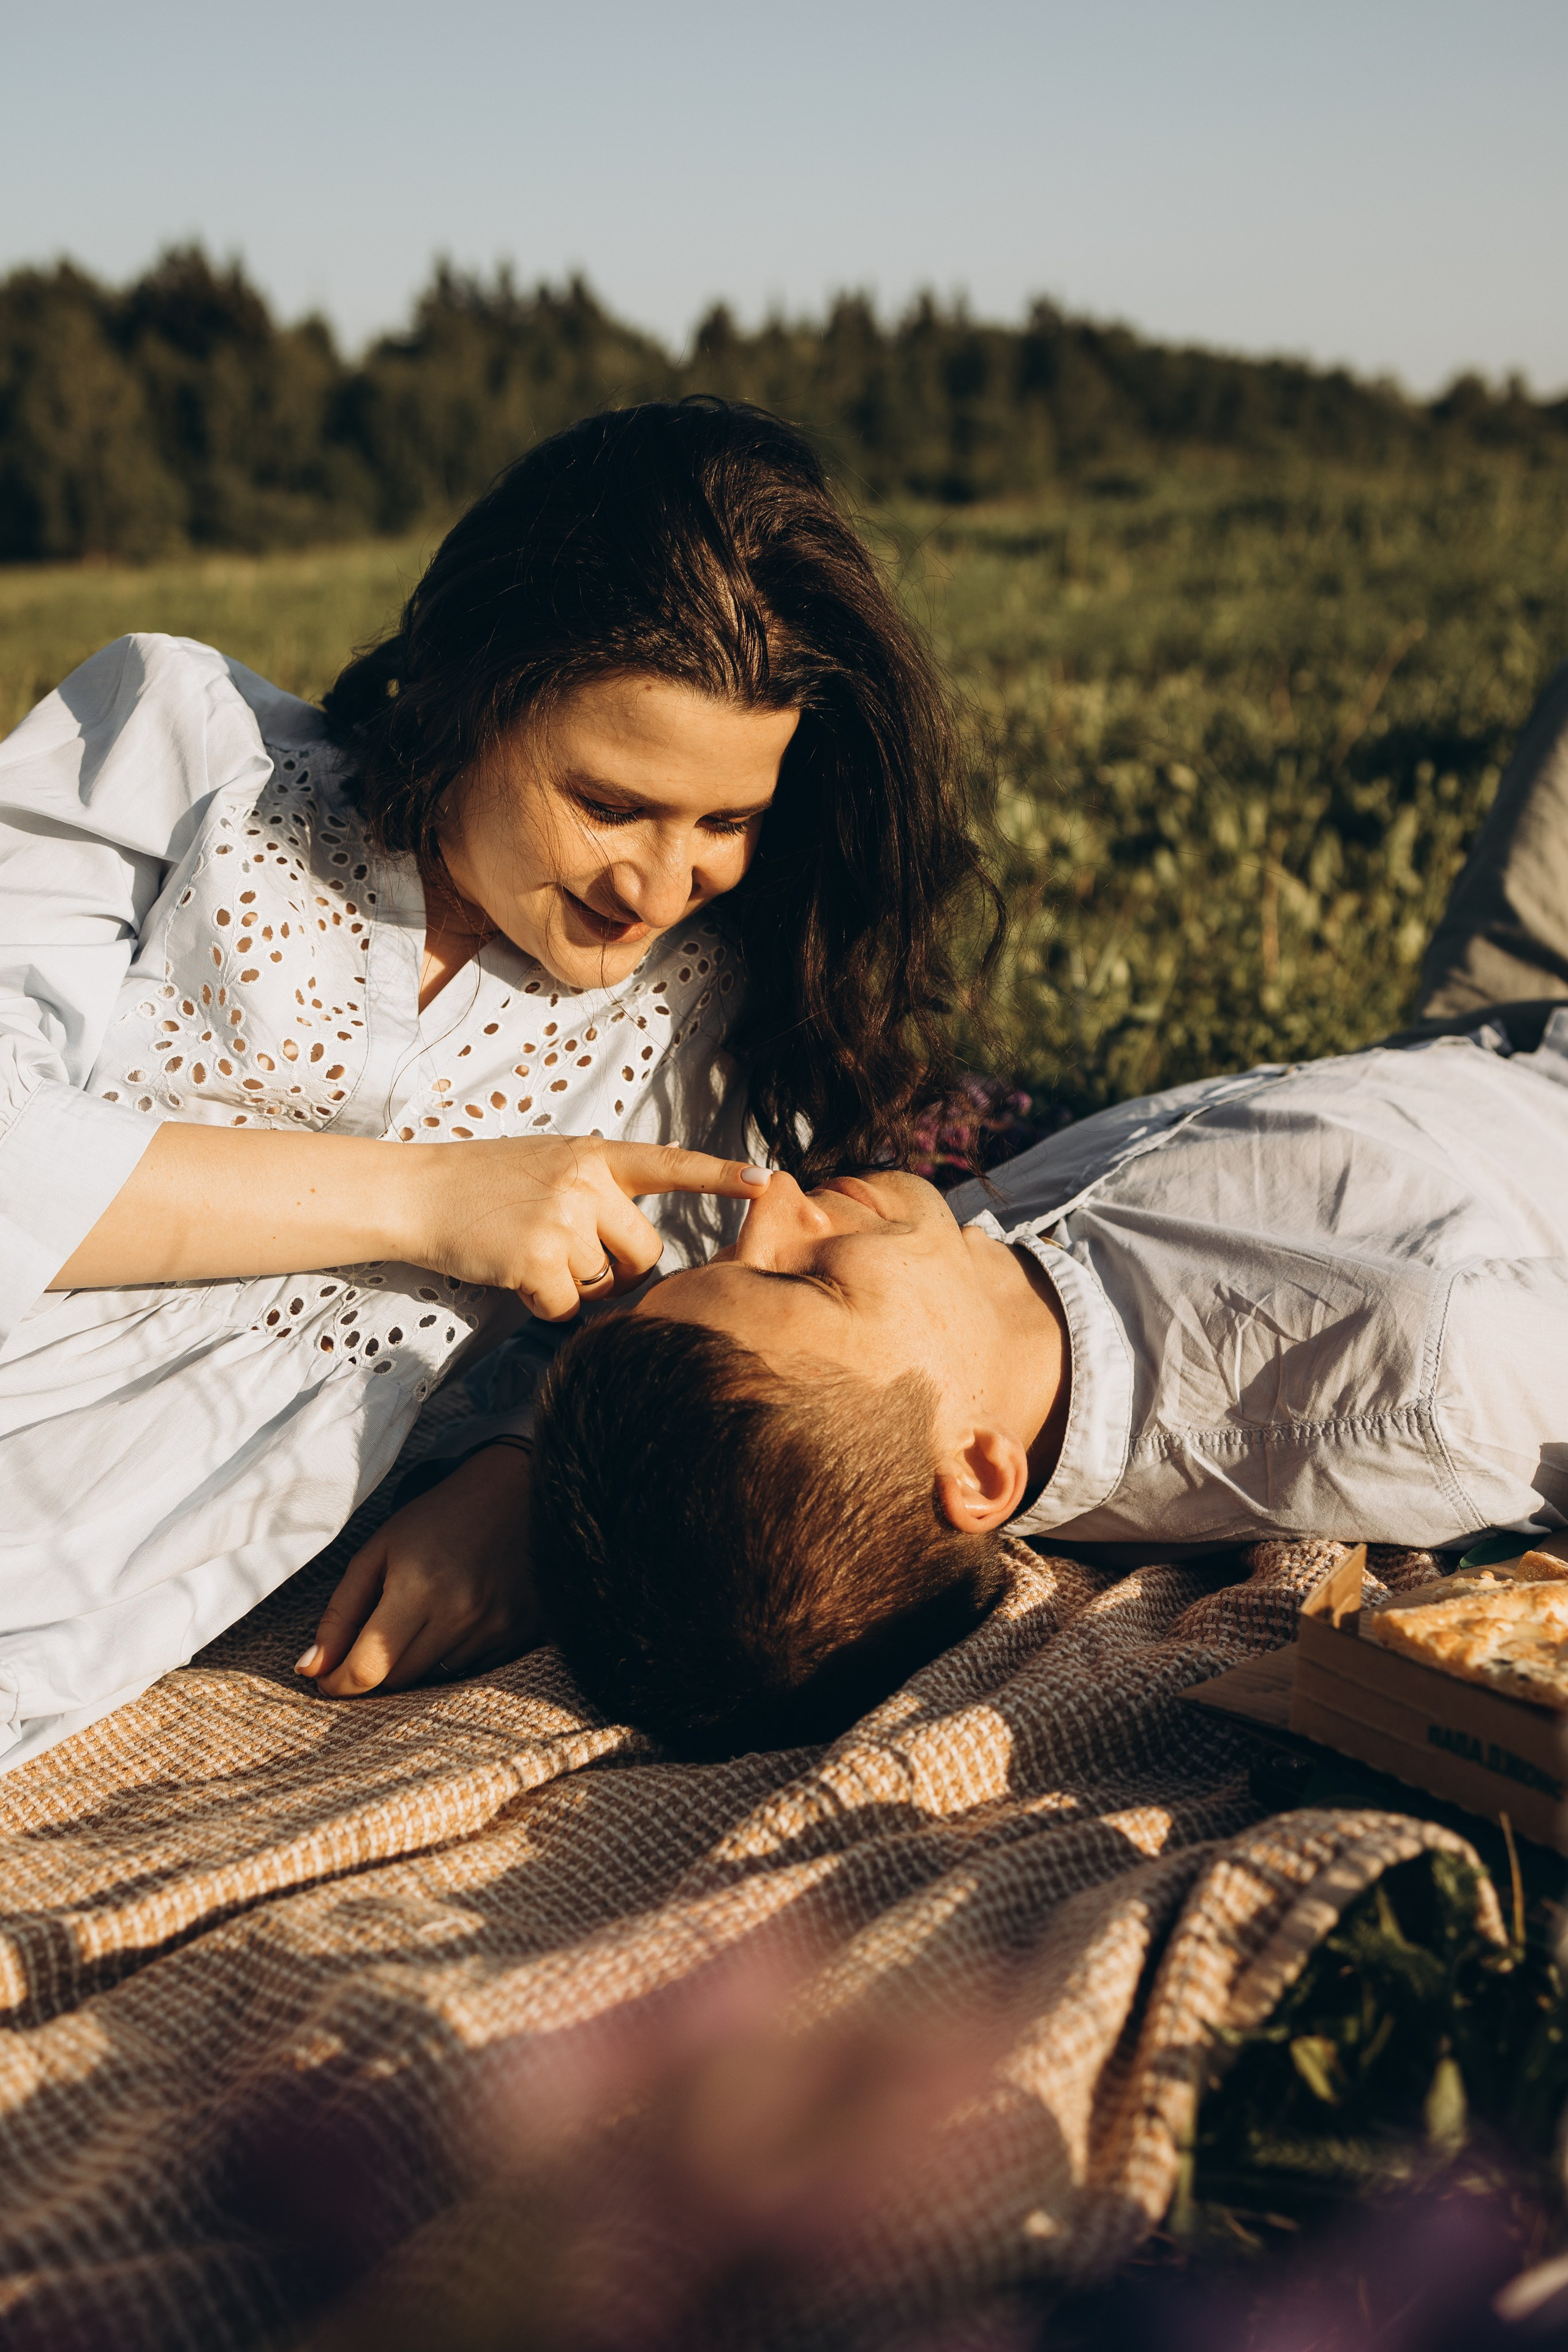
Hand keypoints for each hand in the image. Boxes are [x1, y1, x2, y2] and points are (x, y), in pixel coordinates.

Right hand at [54, 1121, 768, 1304]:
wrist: (418, 1192)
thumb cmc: (487, 1184)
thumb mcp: (552, 1165)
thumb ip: (600, 1193)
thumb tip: (641, 1257)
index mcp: (596, 1154)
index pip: (669, 1164)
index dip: (721, 1176)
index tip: (770, 1181)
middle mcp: (586, 1181)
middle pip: (646, 1252)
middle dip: (619, 1270)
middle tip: (569, 1255)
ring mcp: (562, 1218)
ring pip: (605, 1283)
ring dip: (575, 1286)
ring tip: (530, 1253)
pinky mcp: (535, 1258)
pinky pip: (568, 1307)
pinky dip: (544, 1305)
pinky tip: (514, 1276)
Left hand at [295, 1444, 537, 1697]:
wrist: (511, 1493)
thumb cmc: (436, 1520)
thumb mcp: (376, 1552)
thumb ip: (340, 1613)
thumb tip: (310, 1668)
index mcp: (416, 1588)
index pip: (368, 1668)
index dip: (339, 1682)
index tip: (327, 1677)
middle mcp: (459, 1614)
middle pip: (400, 1680)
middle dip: (379, 1665)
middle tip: (380, 1631)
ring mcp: (495, 1627)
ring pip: (436, 1679)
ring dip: (419, 1659)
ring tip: (427, 1613)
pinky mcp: (521, 1633)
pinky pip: (474, 1670)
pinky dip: (455, 1655)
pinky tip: (459, 1617)